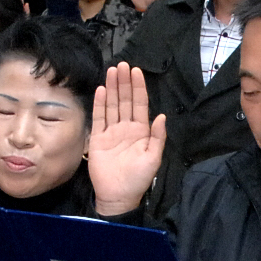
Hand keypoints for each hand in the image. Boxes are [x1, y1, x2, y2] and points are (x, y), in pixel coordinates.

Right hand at [86, 62, 165, 214]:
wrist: (118, 196)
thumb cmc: (138, 179)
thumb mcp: (153, 158)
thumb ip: (158, 137)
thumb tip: (162, 116)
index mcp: (141, 131)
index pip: (140, 104)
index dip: (138, 88)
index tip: (136, 72)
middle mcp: (126, 128)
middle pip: (125, 101)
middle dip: (124, 83)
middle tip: (122, 65)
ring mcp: (111, 132)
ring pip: (112, 105)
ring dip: (112, 89)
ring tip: (112, 71)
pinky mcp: (98, 138)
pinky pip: (99, 118)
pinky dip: (100, 104)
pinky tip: (101, 90)